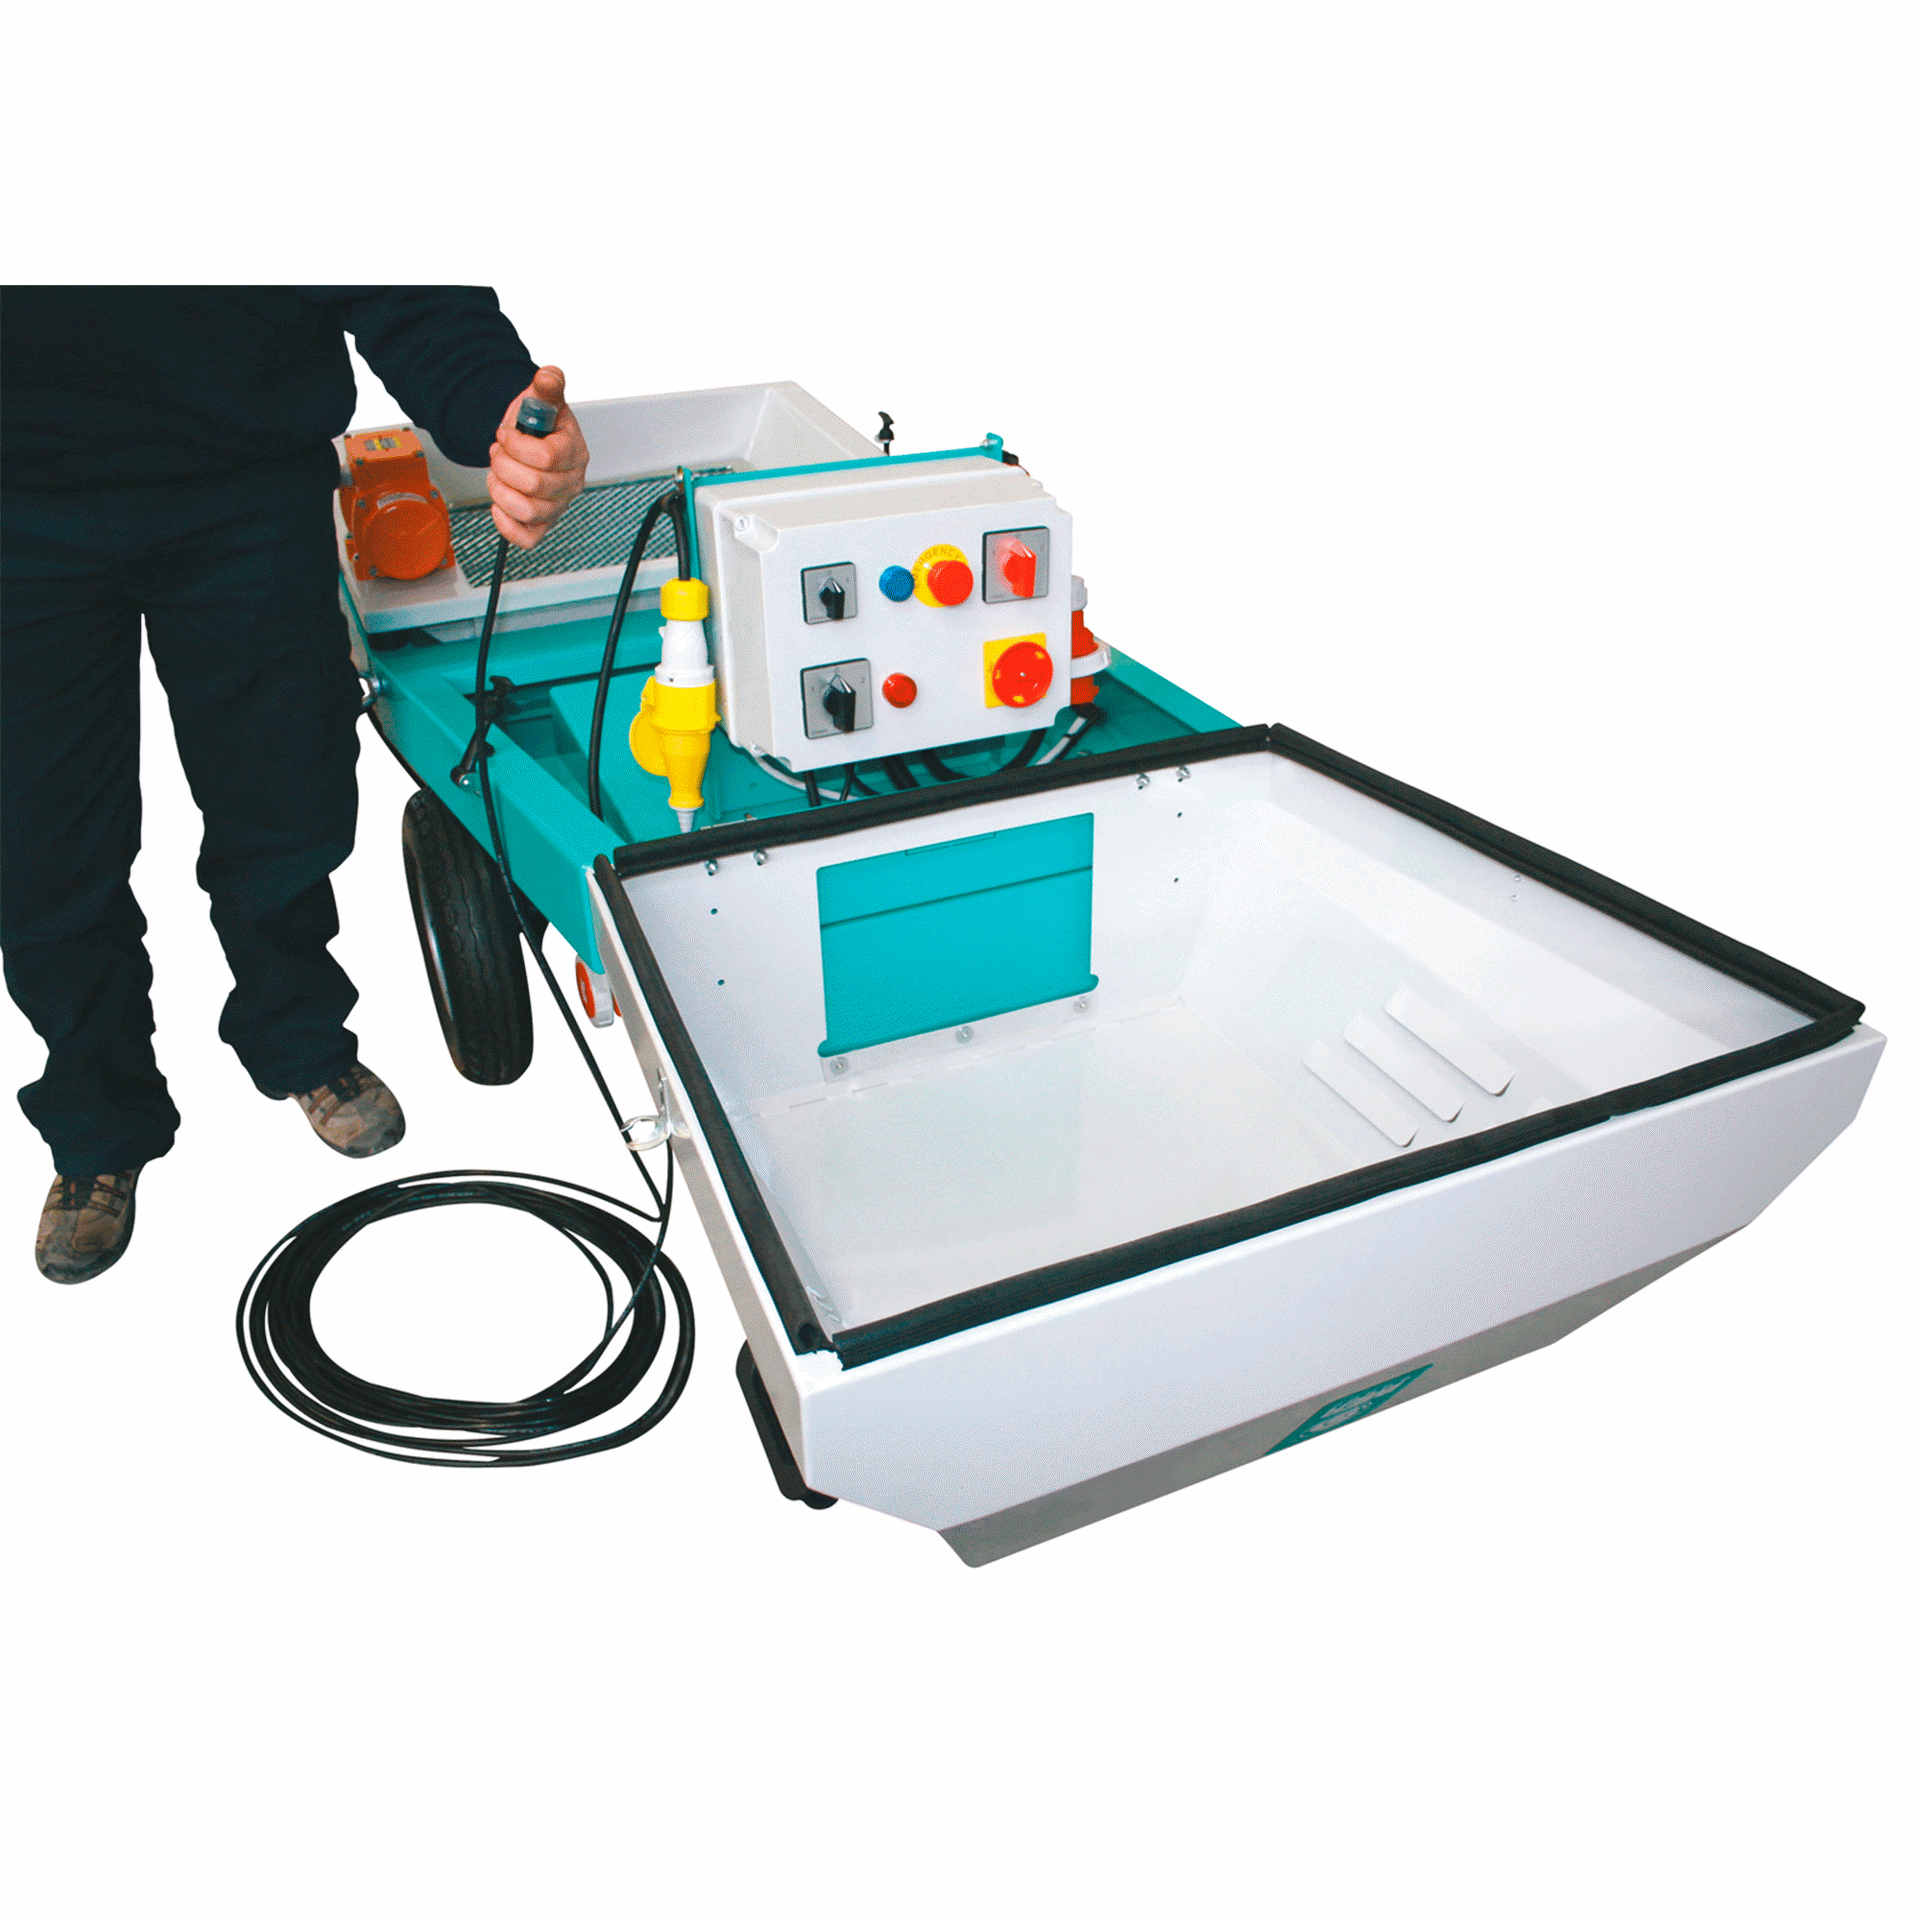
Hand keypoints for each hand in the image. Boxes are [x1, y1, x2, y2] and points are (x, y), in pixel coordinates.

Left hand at [488, 366, 588, 549]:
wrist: (528, 441)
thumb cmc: (536, 424)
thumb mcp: (541, 399)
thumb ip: (548, 386)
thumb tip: (549, 376)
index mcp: (574, 453)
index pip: (546, 458)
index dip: (515, 445)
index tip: (505, 433)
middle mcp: (570, 484)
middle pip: (533, 486)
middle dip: (503, 464)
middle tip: (498, 452)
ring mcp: (557, 507)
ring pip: (526, 511)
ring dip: (500, 489)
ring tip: (498, 474)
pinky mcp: (542, 524)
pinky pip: (526, 538)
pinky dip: (505, 523)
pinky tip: (499, 502)